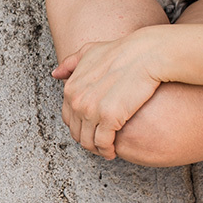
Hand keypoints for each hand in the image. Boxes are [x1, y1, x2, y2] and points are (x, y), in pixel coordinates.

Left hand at [51, 31, 163, 158]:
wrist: (147, 54)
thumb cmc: (123, 51)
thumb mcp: (90, 51)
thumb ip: (71, 63)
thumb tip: (56, 74)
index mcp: (71, 88)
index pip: (68, 119)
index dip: (79, 126)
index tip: (90, 129)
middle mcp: (77, 101)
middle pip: (77, 132)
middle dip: (87, 139)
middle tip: (99, 143)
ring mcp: (91, 110)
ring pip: (88, 141)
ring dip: (96, 149)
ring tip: (106, 150)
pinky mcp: (110, 118)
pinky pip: (103, 143)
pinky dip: (107, 151)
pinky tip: (113, 151)